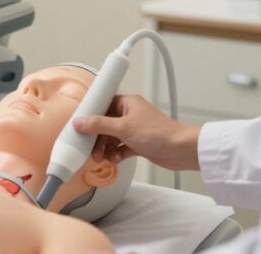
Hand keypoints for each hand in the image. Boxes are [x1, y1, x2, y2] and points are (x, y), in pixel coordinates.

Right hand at [71, 94, 200, 171]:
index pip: (102, 105)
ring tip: (105, 158)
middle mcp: (130, 114)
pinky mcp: (138, 143)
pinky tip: (116, 159)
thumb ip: (98, 125)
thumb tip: (79, 122)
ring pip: (111, 138)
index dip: (90, 116)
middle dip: (97, 139)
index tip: (80, 126)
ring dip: (106, 148)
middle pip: (104, 124)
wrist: (181, 150)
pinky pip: (120, 147)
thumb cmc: (157, 133)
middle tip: (93, 150)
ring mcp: (134, 129)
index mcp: (127, 102)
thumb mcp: (123, 127)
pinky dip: (116, 153)